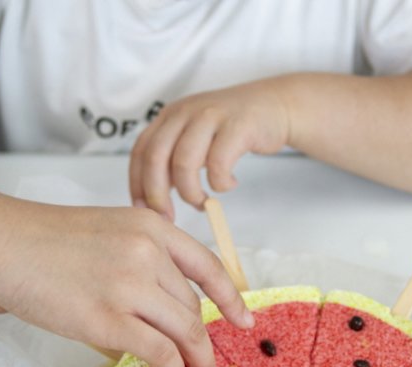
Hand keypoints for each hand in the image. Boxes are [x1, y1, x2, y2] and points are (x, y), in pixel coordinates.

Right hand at [0, 200, 252, 366]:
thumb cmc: (43, 240)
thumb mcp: (108, 232)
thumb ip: (142, 262)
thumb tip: (167, 312)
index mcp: (151, 227)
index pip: (208, 266)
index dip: (232, 298)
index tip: (244, 320)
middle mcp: (147, 253)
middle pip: (193, 305)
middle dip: (204, 339)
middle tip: (208, 364)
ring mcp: (129, 286)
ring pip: (184, 331)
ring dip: (196, 360)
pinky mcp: (108, 319)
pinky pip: (159, 350)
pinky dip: (170, 366)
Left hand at [129, 79, 290, 218]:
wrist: (274, 105)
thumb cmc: (233, 129)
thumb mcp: (196, 137)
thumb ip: (174, 160)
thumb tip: (157, 197)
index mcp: (170, 116)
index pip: (140, 151)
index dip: (137, 184)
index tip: (145, 210)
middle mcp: (185, 112)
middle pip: (155, 157)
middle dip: (158, 194)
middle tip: (169, 216)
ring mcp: (210, 117)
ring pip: (184, 162)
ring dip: (190, 192)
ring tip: (202, 202)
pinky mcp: (236, 126)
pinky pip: (218, 164)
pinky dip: (220, 183)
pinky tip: (228, 184)